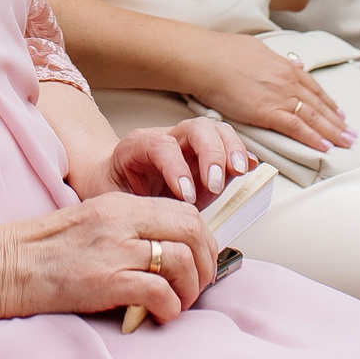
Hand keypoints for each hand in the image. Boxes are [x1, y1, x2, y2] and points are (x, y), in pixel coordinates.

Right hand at [0, 192, 216, 323]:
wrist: (5, 265)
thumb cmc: (45, 251)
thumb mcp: (93, 223)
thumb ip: (128, 228)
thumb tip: (167, 251)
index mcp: (119, 204)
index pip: (183, 210)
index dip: (203, 238)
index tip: (202, 260)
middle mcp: (121, 220)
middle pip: (191, 230)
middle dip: (205, 262)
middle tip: (199, 285)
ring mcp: (114, 249)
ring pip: (180, 260)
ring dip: (189, 289)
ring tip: (178, 304)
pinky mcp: (106, 280)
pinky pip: (158, 291)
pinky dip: (169, 307)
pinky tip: (160, 314)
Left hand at [77, 119, 255, 205]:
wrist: (109, 178)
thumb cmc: (111, 191)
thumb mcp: (111, 201)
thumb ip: (130, 210)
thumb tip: (146, 229)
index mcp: (138, 146)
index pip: (161, 146)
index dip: (176, 169)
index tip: (185, 197)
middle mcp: (167, 139)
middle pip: (195, 129)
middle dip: (210, 153)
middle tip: (213, 184)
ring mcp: (188, 145)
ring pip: (215, 131)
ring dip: (230, 150)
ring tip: (238, 172)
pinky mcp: (205, 157)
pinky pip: (227, 146)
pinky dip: (241, 155)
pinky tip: (249, 168)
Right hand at [180, 29, 353, 151]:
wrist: (207, 60)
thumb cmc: (223, 52)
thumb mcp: (257, 49)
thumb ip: (276, 59)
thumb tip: (293, 62)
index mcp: (284, 66)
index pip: (313, 88)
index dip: (328, 102)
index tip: (339, 113)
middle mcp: (288, 81)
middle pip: (318, 105)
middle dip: (337, 121)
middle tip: (351, 134)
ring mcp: (280, 96)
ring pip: (314, 118)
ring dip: (333, 132)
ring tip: (346, 143)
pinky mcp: (268, 112)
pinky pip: (297, 128)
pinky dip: (313, 139)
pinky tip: (325, 147)